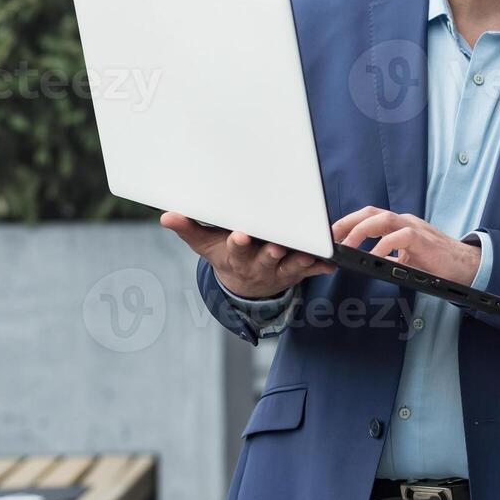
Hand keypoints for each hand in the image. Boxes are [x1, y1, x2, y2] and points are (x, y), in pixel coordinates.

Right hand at [161, 212, 331, 299]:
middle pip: (265, 259)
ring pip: (291, 265)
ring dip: (299, 260)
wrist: (245, 283)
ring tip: (307, 254)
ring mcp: (279, 269)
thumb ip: (188, 228)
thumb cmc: (226, 254)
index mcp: (236, 256)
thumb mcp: (205, 244)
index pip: (236, 249)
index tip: (239, 235)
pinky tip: (332, 264)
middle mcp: (259, 264)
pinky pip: (312, 270)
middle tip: (276, 245)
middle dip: (270, 252)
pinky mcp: (297, 271)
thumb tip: (167, 216)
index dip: (238, 243)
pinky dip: (321, 267)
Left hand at [332, 207, 480, 286]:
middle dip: (347, 223)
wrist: (465, 266)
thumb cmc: (436, 263)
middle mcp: (404, 221)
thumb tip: (365, 261)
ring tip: (348, 246)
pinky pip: (399, 237)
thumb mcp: (406, 257)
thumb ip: (388, 254)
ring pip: (382, 219)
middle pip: (370, 213)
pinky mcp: (423, 239)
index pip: (368, 217)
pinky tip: (375, 257)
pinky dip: (384, 246)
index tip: (330, 235)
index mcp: (399, 225)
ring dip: (361, 232)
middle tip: (330, 238)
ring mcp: (414, 228)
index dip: (347, 223)